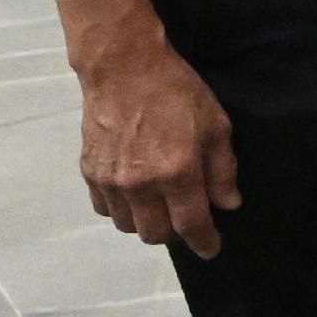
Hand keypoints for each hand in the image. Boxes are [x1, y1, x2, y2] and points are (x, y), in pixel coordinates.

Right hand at [55, 0, 239, 256]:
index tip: (212, 249)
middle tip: (186, 217)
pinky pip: (105, 209)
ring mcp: (111, 180)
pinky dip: (122, 209)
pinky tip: (134, 193)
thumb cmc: (177, 91)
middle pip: (155, 234)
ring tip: (160, 204)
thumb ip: (222, 169)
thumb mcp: (215, 124)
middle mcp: (140, 183)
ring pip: (128, 226)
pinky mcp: (90, 172)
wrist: (123, 68)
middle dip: (175, 233)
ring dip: (147, 222)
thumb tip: (227, 204)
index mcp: (176, 172)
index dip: (204, 242)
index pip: (190, 225)